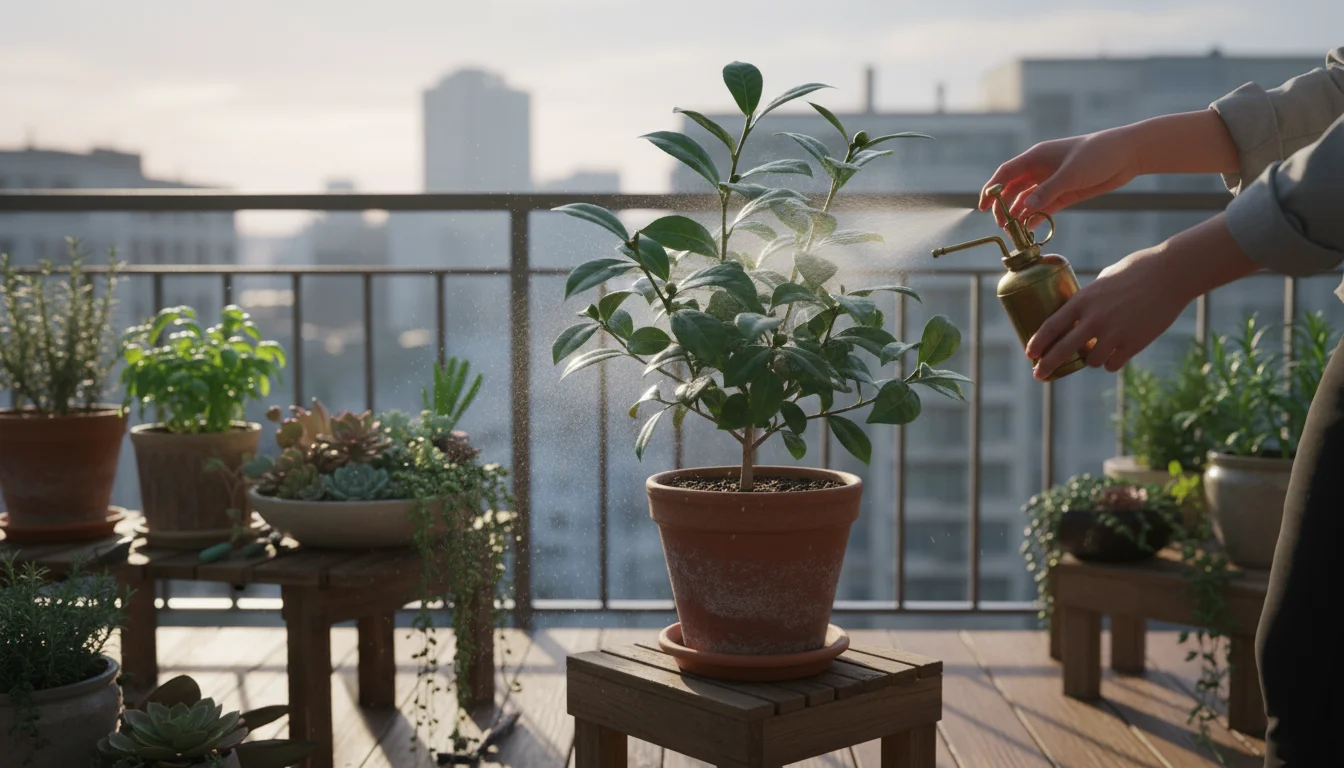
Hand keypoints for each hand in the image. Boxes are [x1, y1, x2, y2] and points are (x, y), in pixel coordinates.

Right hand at [980, 128, 1141, 225]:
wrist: (1128, 154)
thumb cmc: (1098, 154)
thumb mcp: (1071, 174)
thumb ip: (1047, 192)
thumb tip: (1024, 209)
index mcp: (1036, 157)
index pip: (1005, 173)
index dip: (991, 189)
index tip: (982, 207)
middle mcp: (1040, 170)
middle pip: (1013, 189)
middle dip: (1004, 207)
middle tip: (1001, 226)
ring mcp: (1052, 182)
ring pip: (1027, 200)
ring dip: (1020, 215)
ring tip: (1015, 232)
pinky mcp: (1065, 193)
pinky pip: (1044, 207)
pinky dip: (1035, 217)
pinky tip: (1030, 228)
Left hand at [1024, 214, 1258, 379]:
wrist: (1171, 274)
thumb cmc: (1137, 270)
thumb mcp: (1104, 278)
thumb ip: (1089, 297)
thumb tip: (1078, 310)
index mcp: (1083, 299)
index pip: (1051, 326)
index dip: (1037, 343)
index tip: (1029, 354)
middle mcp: (1094, 318)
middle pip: (1063, 350)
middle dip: (1047, 365)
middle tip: (1039, 374)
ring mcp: (1114, 333)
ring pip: (1090, 361)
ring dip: (1089, 360)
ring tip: (1094, 353)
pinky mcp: (1134, 344)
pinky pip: (1113, 364)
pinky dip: (1110, 362)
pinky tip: (1113, 357)